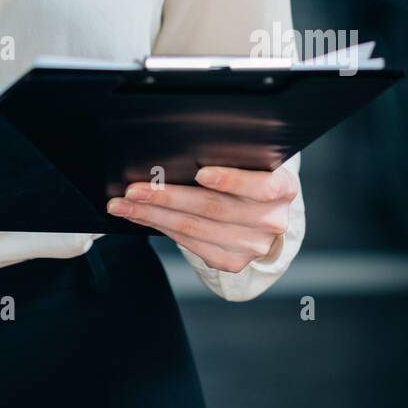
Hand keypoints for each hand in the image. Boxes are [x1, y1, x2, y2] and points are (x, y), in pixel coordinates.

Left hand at [106, 164, 298, 272]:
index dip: (231, 180)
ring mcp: (253, 245)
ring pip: (196, 228)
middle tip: (134, 189)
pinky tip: (140, 216)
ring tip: (124, 204)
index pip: (262, 186)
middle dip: (169, 197)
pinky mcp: (233, 261)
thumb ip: (229, 153)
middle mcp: (272, 220)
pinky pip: (191, 244)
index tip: (200, 172)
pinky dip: (161, 228)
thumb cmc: (247, 172)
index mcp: (283, 188)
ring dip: (153, 215)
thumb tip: (180, 147)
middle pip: (215, 209)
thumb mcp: (249, 158)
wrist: (262, 210)